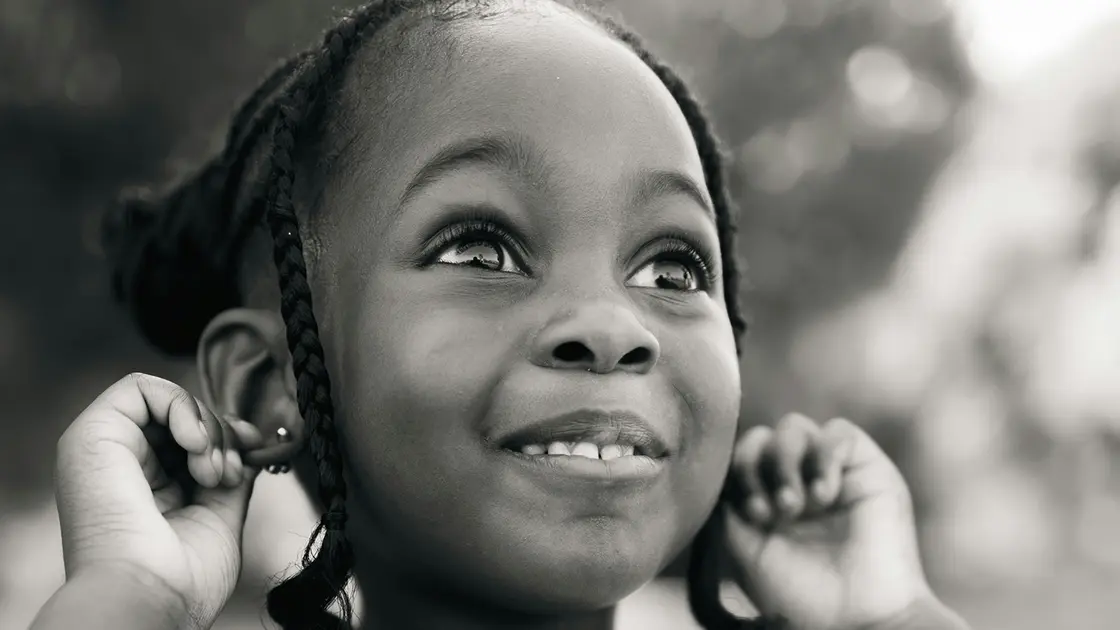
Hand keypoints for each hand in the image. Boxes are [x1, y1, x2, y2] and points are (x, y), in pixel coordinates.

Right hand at [52, 373, 264, 629]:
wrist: (150, 597)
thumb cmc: (182, 577)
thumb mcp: (220, 514)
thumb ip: (229, 471)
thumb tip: (247, 436)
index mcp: (146, 488)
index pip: (191, 436)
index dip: (228, 436)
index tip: (249, 458)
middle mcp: (122, 466)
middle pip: (183, 416)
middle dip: (222, 436)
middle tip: (227, 474)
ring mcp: (104, 448)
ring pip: (167, 399)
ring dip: (205, 428)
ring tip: (211, 473)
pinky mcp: (91, 434)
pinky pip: (139, 387)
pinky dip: (181, 405)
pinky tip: (196, 445)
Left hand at [720, 413, 933, 629]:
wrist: (855, 619)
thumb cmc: (799, 594)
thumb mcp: (744, 547)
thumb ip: (727, 501)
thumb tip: (718, 467)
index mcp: (765, 499)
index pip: (739, 457)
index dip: (737, 472)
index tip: (753, 514)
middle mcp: (796, 481)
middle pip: (760, 436)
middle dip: (756, 466)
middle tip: (772, 512)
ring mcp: (830, 472)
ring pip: (793, 427)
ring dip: (785, 462)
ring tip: (797, 507)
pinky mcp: (868, 468)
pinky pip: (839, 431)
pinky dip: (824, 456)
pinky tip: (825, 495)